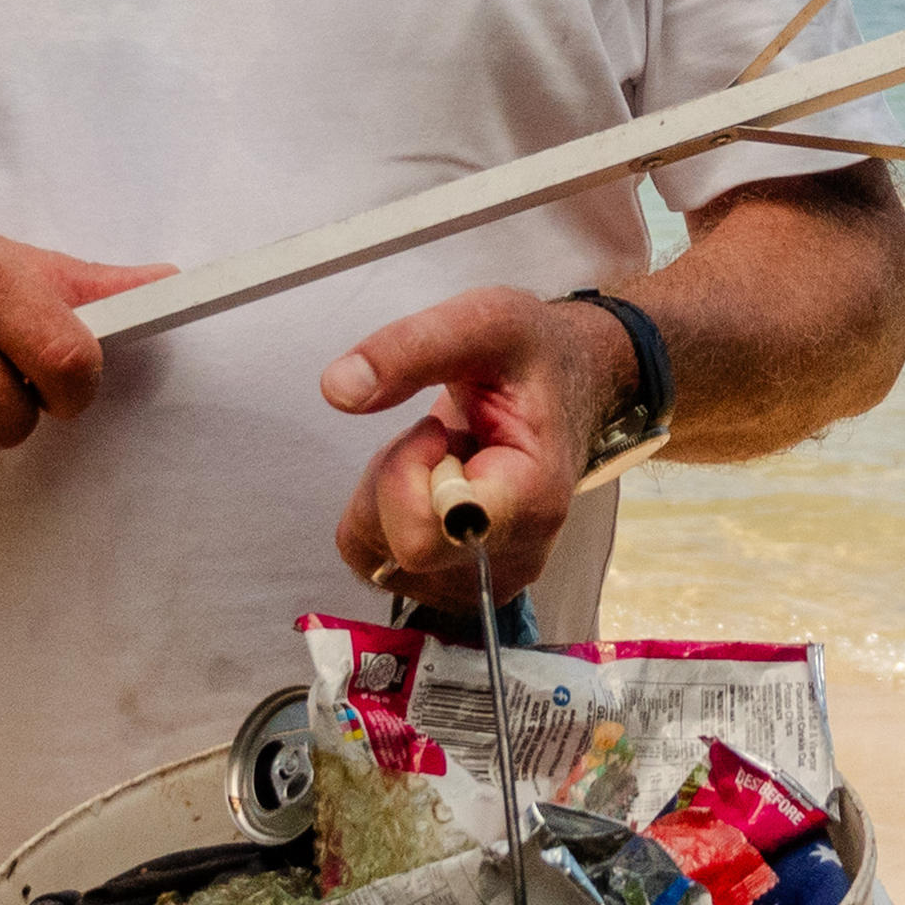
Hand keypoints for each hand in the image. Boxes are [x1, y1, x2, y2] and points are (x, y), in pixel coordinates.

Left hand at [321, 288, 633, 611]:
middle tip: (438, 433)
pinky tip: (430, 480)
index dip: (404, 476)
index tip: (436, 428)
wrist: (566, 384)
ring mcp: (485, 578)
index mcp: (530, 502)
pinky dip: (384, 515)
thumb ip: (411, 348)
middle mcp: (514, 557)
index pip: (422, 538)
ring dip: (386, 493)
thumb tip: (338, 388)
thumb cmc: (533, 355)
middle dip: (393, 476)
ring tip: (442, 453)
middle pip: (393, 546)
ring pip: (376, 556)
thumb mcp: (484, 321)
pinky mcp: (458, 583)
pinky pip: (376, 561)